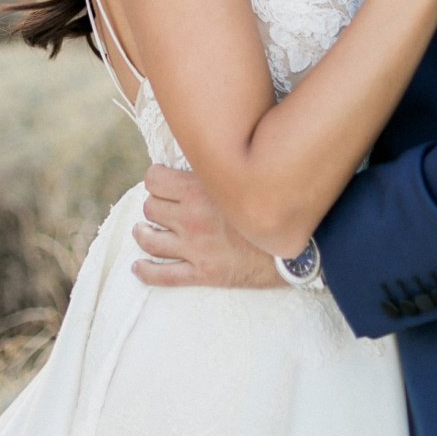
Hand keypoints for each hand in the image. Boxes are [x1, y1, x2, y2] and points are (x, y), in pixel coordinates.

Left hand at [132, 164, 283, 288]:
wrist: (298, 246)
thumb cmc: (273, 206)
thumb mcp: (242, 178)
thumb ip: (217, 172)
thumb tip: (201, 159)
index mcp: (200, 189)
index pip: (154, 179)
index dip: (156, 180)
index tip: (162, 183)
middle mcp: (192, 217)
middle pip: (150, 207)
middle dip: (154, 205)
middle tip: (161, 207)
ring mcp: (195, 248)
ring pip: (149, 238)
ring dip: (143, 233)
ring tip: (144, 231)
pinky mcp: (202, 273)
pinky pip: (162, 275)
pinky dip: (145, 271)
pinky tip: (138, 267)